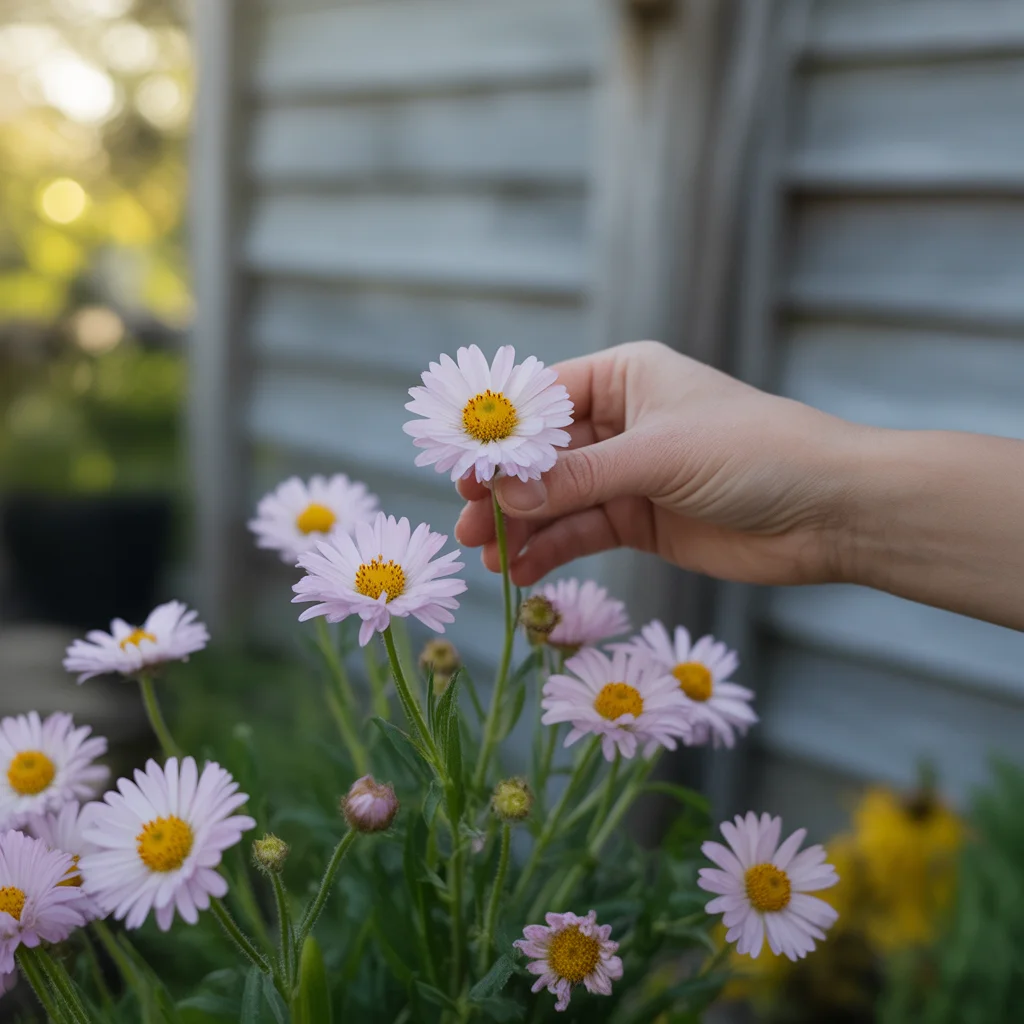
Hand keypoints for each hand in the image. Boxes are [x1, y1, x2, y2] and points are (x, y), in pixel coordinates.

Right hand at [454, 341, 857, 588]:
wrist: (830, 512)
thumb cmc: (754, 453)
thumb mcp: (658, 456)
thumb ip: (578, 478)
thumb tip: (502, 495)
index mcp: (625, 378)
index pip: (542, 400)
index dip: (498, 435)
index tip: (458, 467)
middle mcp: (622, 422)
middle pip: (543, 456)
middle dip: (504, 489)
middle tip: (465, 521)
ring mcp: (630, 475)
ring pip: (558, 499)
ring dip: (522, 526)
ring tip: (486, 556)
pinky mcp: (641, 522)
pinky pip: (583, 533)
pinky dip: (552, 551)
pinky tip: (523, 572)